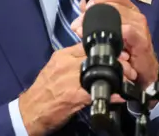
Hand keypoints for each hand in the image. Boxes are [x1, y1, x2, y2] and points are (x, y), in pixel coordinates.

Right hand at [19, 43, 135, 135]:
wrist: (29, 111)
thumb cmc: (43, 91)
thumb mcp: (56, 70)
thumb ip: (73, 62)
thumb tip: (93, 60)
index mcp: (62, 55)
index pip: (87, 45)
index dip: (107, 48)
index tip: (121, 52)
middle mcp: (65, 64)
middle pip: (96, 56)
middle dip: (116, 60)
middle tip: (129, 65)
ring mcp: (69, 79)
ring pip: (99, 71)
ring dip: (117, 75)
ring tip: (129, 79)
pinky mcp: (72, 96)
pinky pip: (96, 92)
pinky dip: (111, 94)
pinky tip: (120, 96)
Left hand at [70, 0, 158, 89]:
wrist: (142, 72)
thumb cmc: (126, 51)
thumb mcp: (107, 31)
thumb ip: (95, 17)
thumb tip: (82, 5)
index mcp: (128, 11)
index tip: (86, 7)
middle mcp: (136, 16)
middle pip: (115, 5)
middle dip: (93, 13)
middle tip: (78, 25)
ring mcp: (140, 28)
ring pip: (120, 16)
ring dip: (100, 24)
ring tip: (85, 35)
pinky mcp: (142, 42)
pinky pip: (128, 31)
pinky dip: (116, 33)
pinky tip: (106, 40)